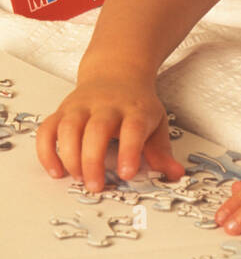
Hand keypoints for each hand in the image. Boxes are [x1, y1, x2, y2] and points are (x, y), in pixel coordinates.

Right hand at [35, 72, 186, 191]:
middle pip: (96, 130)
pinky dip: (47, 151)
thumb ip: (162, 152)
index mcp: (135, 110)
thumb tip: (175, 175)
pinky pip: (47, 129)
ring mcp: (81, 107)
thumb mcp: (157, 124)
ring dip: (70, 157)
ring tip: (79, 178)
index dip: (129, 151)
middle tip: (95, 186)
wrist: (117, 72)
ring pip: (69, 128)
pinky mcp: (62, 111)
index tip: (127, 174)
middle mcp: (106, 106)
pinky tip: (56, 171)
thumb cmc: (137, 104)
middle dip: (93, 160)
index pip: (133, 129)